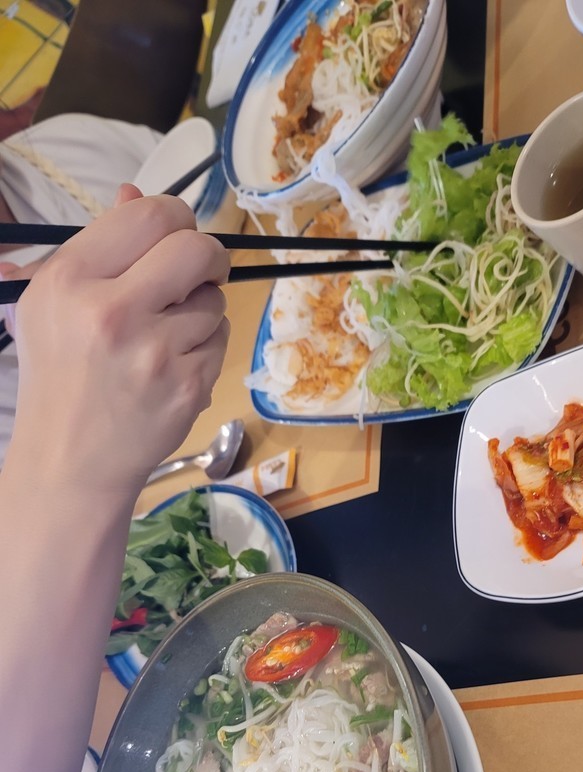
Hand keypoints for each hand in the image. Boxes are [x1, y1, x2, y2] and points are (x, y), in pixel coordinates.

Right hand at [9, 186, 230, 498]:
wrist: (69, 458)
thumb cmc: (60, 373)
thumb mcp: (51, 301)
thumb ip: (97, 246)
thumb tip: (135, 192)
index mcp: (71, 279)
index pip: (150, 215)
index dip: (176, 219)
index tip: (178, 237)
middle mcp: (113, 311)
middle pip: (197, 249)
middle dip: (208, 256)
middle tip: (201, 271)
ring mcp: (155, 352)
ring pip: (214, 300)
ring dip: (202, 310)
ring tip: (167, 335)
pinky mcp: (188, 385)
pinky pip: (221, 340)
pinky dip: (205, 346)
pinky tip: (174, 364)